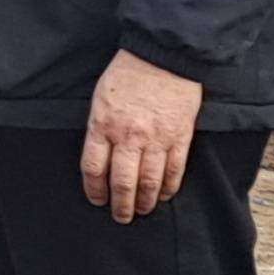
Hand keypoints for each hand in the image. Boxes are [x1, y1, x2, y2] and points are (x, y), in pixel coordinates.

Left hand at [82, 49, 201, 221]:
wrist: (163, 57)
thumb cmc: (126, 74)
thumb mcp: (99, 99)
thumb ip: (99, 129)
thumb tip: (100, 157)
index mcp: (103, 125)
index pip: (94, 168)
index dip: (94, 189)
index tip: (96, 200)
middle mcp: (128, 136)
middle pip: (122, 181)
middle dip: (120, 204)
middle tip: (120, 217)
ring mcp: (156, 139)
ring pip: (149, 181)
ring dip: (144, 201)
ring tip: (141, 211)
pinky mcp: (180, 137)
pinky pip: (174, 170)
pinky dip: (168, 187)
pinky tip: (163, 196)